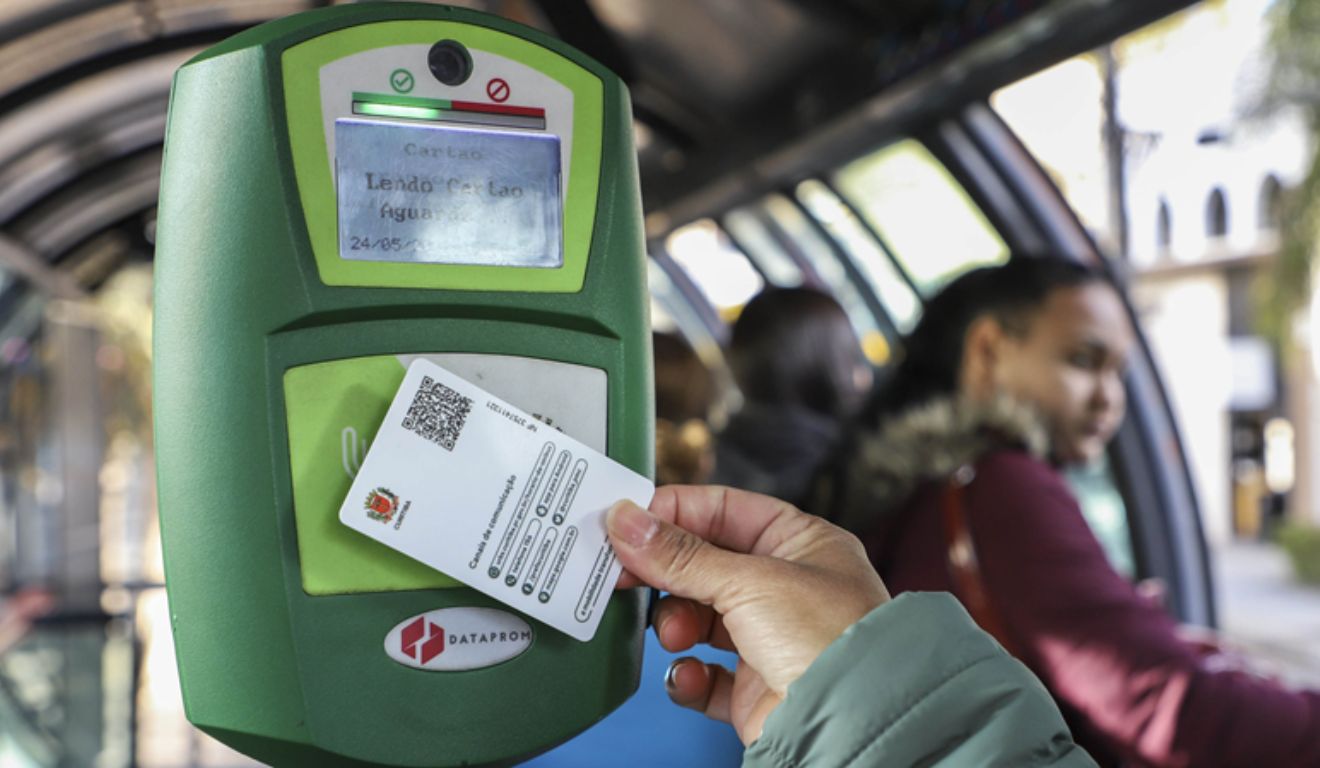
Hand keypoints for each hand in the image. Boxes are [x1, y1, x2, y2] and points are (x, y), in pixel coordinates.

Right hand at [606, 485, 888, 743]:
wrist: (852, 725)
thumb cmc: (832, 640)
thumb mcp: (749, 581)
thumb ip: (680, 555)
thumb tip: (627, 522)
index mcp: (800, 543)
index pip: (724, 509)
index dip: (673, 512)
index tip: (627, 521)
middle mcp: (786, 587)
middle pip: (703, 563)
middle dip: (665, 572)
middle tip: (623, 572)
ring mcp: (769, 638)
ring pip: (697, 617)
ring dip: (675, 623)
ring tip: (674, 632)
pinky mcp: (753, 688)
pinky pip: (701, 674)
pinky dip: (686, 674)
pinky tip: (687, 672)